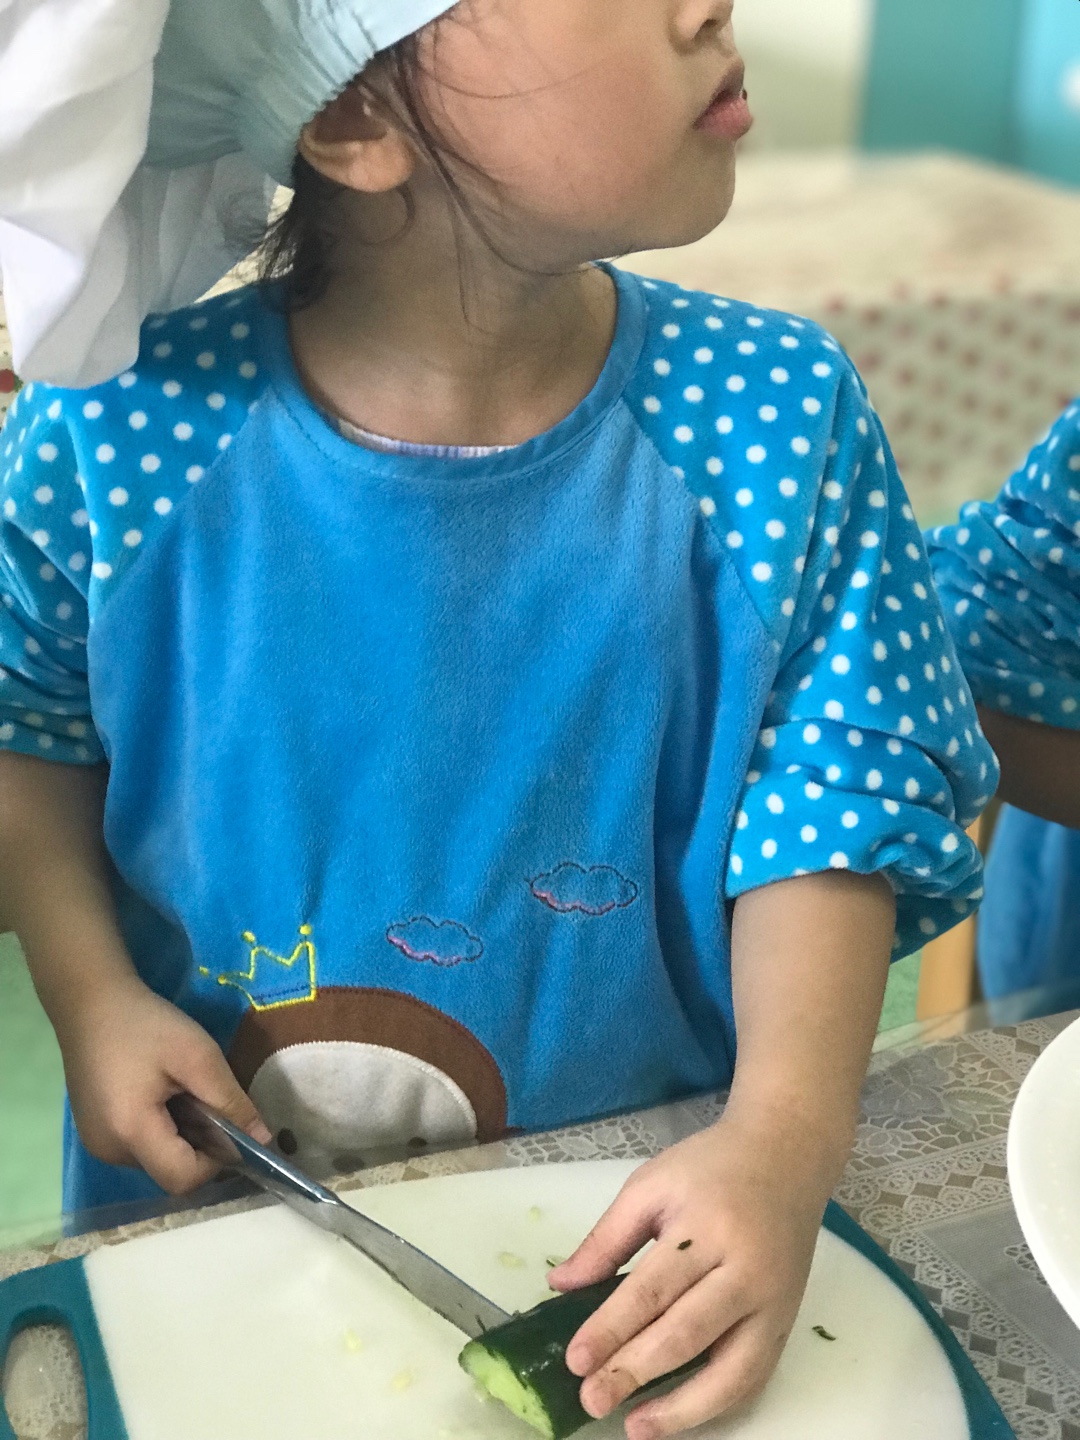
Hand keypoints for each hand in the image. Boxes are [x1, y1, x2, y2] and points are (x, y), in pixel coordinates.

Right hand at [57, 974, 270, 1193]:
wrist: (90, 1003)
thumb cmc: (146, 1024)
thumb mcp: (197, 1055)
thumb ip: (231, 1100)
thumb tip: (263, 1140)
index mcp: (130, 1133)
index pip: (183, 1179)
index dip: (216, 1160)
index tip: (227, 1122)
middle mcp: (110, 1151)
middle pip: (172, 1171)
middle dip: (201, 1143)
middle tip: (202, 1096)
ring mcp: (99, 1145)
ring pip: (158, 1159)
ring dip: (182, 1134)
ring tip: (179, 1088)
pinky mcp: (96, 1133)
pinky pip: (141, 1146)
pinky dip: (161, 1128)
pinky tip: (160, 1091)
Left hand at [547, 1114, 835, 1439]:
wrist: (786, 1156)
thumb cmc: (711, 1167)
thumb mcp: (651, 1184)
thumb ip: (606, 1238)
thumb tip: (560, 1285)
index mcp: (706, 1227)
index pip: (652, 1290)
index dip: (611, 1329)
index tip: (576, 1360)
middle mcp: (745, 1269)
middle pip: (687, 1333)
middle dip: (636, 1371)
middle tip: (591, 1398)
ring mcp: (773, 1301)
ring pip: (731, 1370)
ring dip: (683, 1408)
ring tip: (636, 1427)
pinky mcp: (787, 1322)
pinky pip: (755, 1376)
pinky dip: (719, 1403)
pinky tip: (683, 1416)